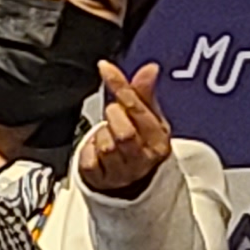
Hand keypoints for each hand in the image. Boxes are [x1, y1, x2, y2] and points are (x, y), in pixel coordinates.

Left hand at [72, 61, 174, 199]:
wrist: (131, 180)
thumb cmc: (141, 143)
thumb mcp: (148, 118)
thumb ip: (144, 93)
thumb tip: (150, 69)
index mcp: (159, 142)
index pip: (139, 110)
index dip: (120, 87)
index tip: (106, 68)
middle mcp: (143, 160)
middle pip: (124, 132)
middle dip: (114, 117)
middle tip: (114, 116)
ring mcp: (123, 173)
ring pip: (105, 145)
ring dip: (101, 134)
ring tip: (109, 135)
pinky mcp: (101, 180)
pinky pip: (90, 159)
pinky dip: (90, 150)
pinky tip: (98, 149)